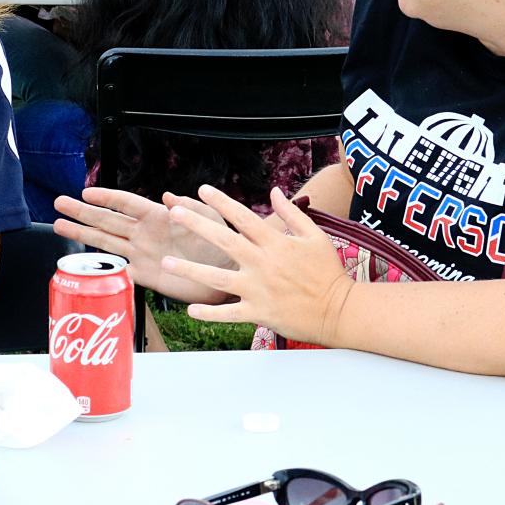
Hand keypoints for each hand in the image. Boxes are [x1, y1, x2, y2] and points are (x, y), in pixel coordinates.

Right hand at [53, 187, 234, 303]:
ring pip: (105, 242)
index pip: (126, 203)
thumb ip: (190, 206)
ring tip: (58, 225)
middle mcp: (144, 233)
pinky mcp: (144, 275)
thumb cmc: (220, 240)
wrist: (226, 273)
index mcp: (157, 216)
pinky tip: (80, 264)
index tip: (86, 191)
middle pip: (107, 220)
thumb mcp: (208, 216)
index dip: (106, 197)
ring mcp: (141, 254)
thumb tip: (168, 196)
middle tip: (59, 203)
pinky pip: (117, 270)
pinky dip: (100, 268)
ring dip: (82, 233)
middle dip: (82, 212)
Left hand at [163, 186, 354, 345]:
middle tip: (174, 213)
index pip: (243, 217)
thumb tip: (273, 191)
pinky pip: (229, 314)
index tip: (202, 190)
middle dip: (198, 225)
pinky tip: (190, 311)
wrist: (338, 310)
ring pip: (217, 279)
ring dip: (190, 270)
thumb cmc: (327, 272)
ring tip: (166, 262)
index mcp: (275, 243)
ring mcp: (258, 290)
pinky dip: (209, 314)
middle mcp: (262, 264)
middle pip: (224, 241)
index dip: (221, 202)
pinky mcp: (258, 312)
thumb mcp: (314, 236)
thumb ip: (291, 214)